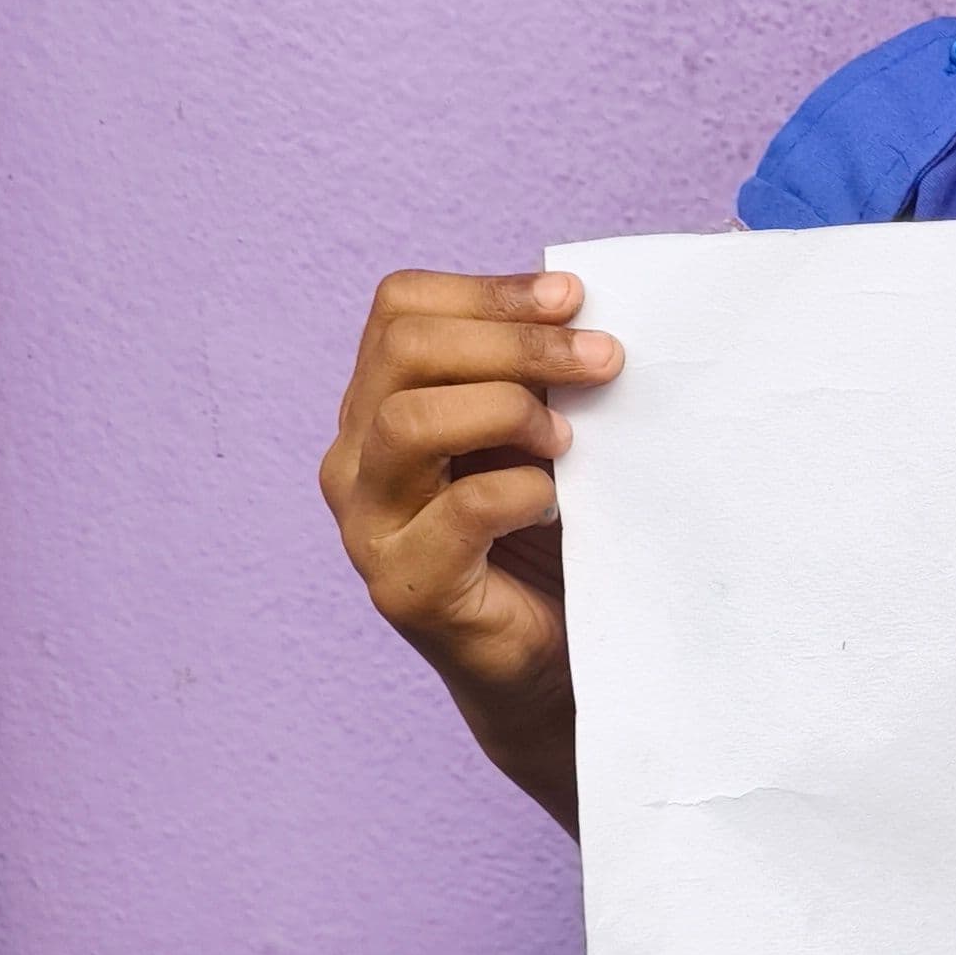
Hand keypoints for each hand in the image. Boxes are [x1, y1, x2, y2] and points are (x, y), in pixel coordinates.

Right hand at [321, 269, 622, 828]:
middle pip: (403, 352)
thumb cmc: (544, 535)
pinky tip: (557, 501)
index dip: (488, 291)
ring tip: (569, 437)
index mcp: (375, 406)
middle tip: (602, 358)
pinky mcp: (407, 589)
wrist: (549, 662)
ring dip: (508, 408)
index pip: (398, 309)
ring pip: (409, 422)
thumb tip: (583, 307)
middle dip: (515, 341)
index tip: (574, 298)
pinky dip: (521, 489)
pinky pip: (459, 510)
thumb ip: (532, 374)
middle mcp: (353, 461)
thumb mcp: (534, 433)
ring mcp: (368, 528)